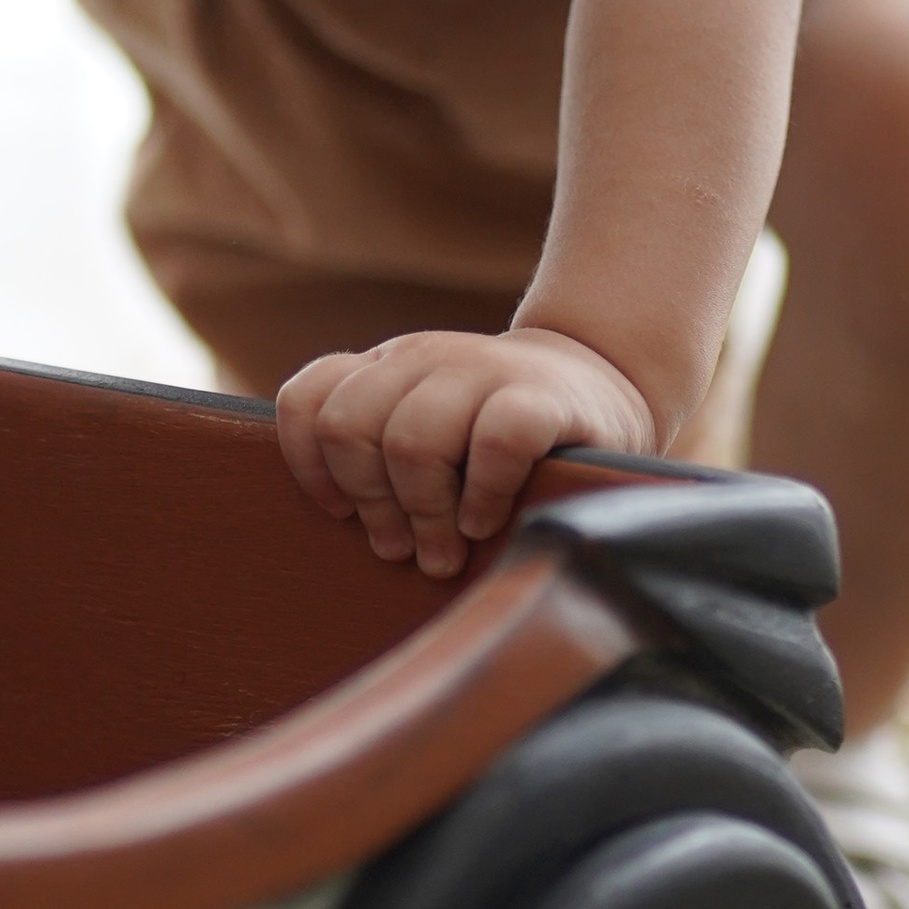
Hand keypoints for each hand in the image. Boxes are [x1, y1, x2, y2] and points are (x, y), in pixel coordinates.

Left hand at [277, 326, 657, 577]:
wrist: (601, 386)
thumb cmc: (500, 435)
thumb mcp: (428, 430)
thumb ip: (380, 459)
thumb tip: (351, 538)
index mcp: (386, 368)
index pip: (307, 400)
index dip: (309, 466)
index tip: (341, 514)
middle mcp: (423, 358)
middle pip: (349, 429)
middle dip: (371, 502)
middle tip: (403, 548)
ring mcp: (482, 370)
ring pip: (412, 441)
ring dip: (425, 512)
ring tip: (446, 550)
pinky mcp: (541, 397)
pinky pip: (494, 444)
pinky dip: (483, 495)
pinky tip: (486, 521)